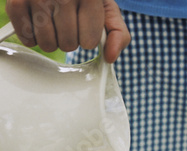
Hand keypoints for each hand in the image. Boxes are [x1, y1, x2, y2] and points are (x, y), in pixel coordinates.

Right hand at [6, 0, 129, 61]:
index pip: (89, 41)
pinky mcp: (16, 0)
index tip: (84, 22)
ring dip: (51, 39)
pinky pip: (27, 38)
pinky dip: (32, 36)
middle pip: (68, 45)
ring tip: (52, 20)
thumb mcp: (105, 8)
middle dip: (69, 38)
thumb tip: (110, 57)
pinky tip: (36, 20)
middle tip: (66, 20)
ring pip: (48, 44)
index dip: (87, 36)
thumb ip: (117, 33)